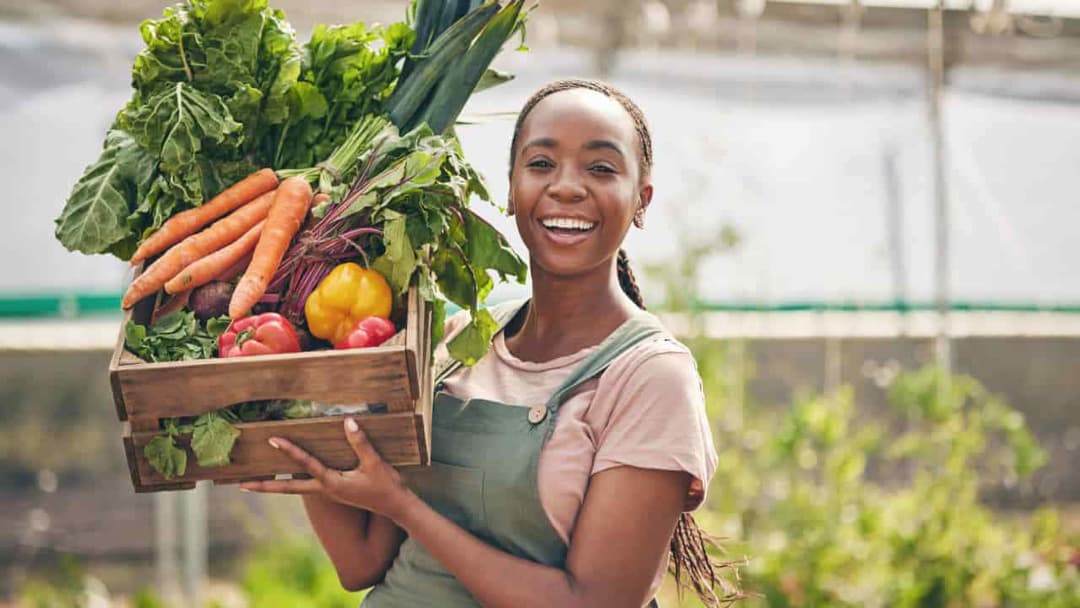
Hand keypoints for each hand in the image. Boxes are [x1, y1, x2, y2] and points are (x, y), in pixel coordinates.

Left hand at [239, 418, 411, 518]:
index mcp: (332, 484)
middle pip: (287, 489)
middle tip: (241, 484)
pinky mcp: (333, 492)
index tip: (273, 440)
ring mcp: (328, 493)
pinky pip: (306, 486)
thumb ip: (360, 442)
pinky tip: (287, 477)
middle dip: (264, 486)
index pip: (305, 464)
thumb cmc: (386, 486)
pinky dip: (291, 482)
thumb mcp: (375, 463)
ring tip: (253, 481)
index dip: (289, 450)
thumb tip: (348, 421)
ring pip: (294, 489)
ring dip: (275, 485)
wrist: (396, 507)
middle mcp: (325, 490)